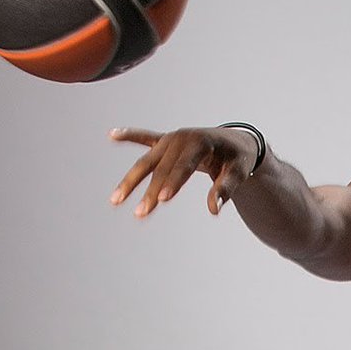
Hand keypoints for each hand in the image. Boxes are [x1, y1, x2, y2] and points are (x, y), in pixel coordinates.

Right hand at [108, 126, 258, 217]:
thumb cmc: (238, 158)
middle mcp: (183, 138)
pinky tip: (112, 135)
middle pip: (163, 168)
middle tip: (141, 214)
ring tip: (116, 200)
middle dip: (151, 191)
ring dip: (131, 180)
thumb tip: (214, 209)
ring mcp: (172, 138)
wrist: (236, 140)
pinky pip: (145, 138)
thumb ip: (226, 189)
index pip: (185, 166)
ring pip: (148, 161)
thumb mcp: (239, 172)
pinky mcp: (165, 140)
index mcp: (202, 142)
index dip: (174, 183)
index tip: (162, 200)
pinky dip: (130, 136)